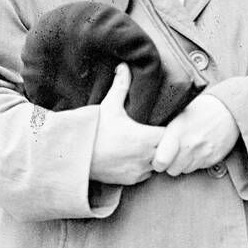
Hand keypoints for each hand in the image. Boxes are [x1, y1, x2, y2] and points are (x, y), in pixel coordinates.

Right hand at [89, 64, 166, 185]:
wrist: (75, 157)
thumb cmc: (94, 131)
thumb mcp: (109, 106)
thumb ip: (121, 86)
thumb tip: (124, 66)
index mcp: (146, 137)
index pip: (172, 135)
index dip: (172, 130)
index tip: (165, 124)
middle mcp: (147, 156)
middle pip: (168, 151)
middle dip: (165, 143)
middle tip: (156, 133)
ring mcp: (139, 171)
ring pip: (157, 164)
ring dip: (154, 156)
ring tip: (145, 145)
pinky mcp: (130, 180)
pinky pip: (145, 175)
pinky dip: (143, 167)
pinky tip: (134, 157)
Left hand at [152, 91, 239, 175]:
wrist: (229, 110)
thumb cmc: (200, 109)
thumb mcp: (179, 113)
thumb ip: (166, 130)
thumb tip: (150, 142)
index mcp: (178, 132)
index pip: (160, 161)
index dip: (157, 162)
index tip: (158, 157)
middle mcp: (191, 145)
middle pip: (173, 170)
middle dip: (171, 164)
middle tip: (173, 153)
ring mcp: (204, 153)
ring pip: (186, 170)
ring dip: (184, 163)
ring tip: (187, 149)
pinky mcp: (214, 158)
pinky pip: (199, 167)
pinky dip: (197, 161)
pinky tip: (199, 148)